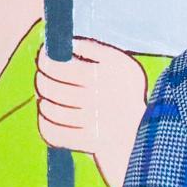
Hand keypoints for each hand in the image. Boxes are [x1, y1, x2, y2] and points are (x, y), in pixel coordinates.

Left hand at [37, 36, 151, 186]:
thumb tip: (62, 43)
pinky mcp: (91, 143)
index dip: (45, 61)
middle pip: (53, 89)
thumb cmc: (126, 92)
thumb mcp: (119, 63)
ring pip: (51, 111)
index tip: (42, 58)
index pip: (63, 66)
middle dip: (41, 81)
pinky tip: (48, 118)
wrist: (145, 131)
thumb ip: (93, 48)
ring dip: (44, 104)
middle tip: (43, 79)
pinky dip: (45, 125)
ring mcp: (97, 122)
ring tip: (47, 100)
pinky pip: (55, 134)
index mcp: (111, 73)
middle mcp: (104, 96)